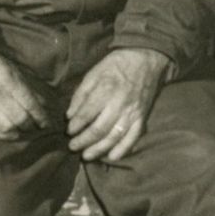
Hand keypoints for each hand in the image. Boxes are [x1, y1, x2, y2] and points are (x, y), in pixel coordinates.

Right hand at [0, 45, 46, 140]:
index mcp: (8, 82)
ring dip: (20, 133)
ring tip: (24, 131)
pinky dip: (4, 136)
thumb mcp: (11, 69)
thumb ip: (26, 87)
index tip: (46, 123)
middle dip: (32, 126)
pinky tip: (10, 134)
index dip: (41, 117)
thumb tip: (43, 104)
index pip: (30, 105)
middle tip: (37, 127)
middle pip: (21, 119)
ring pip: (7, 128)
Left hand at [65, 48, 170, 162]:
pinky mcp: (142, 117)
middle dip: (83, 141)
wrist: (146, 59)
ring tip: (86, 156)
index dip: (75, 126)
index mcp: (106, 90)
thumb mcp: (94, 72)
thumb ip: (81, 94)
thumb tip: (70, 115)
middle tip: (72, 147)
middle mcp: (119, 104)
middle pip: (99, 129)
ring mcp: (132, 112)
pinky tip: (111, 157)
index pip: (87, 114)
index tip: (68, 131)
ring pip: (114, 136)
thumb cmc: (116, 64)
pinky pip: (133, 137)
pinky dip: (123, 149)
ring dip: (99, 149)